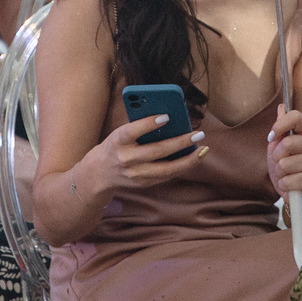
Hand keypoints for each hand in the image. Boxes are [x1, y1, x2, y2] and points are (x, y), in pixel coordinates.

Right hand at [85, 110, 210, 193]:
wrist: (99, 173)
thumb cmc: (116, 145)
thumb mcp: (120, 133)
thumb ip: (140, 128)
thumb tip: (170, 119)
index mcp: (118, 141)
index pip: (132, 131)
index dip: (148, 124)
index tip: (166, 116)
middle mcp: (126, 159)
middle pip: (156, 152)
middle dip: (180, 143)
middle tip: (198, 134)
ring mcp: (135, 174)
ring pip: (166, 169)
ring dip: (187, 160)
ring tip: (202, 149)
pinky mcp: (143, 184)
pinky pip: (166, 176)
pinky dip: (182, 167)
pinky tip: (194, 158)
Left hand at [265, 105, 301, 202]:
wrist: (300, 191)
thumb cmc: (288, 166)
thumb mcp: (279, 146)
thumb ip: (281, 127)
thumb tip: (281, 106)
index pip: (295, 117)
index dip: (279, 126)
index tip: (271, 137)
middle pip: (287, 143)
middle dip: (276, 156)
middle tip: (280, 162)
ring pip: (285, 164)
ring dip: (279, 173)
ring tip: (286, 174)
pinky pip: (288, 181)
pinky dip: (284, 185)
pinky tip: (290, 185)